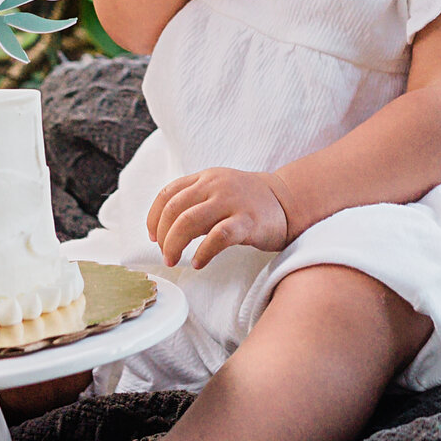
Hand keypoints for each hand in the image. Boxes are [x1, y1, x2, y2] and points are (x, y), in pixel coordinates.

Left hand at [148, 167, 293, 268]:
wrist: (287, 200)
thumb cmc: (248, 201)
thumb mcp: (218, 190)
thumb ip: (194, 202)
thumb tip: (164, 228)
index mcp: (205, 177)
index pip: (167, 194)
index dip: (154, 217)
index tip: (153, 237)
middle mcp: (215, 185)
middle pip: (174, 209)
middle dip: (163, 235)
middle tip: (164, 254)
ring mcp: (232, 202)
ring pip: (189, 221)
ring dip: (175, 244)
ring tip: (173, 260)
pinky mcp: (247, 221)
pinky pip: (218, 237)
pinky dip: (203, 252)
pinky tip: (199, 263)